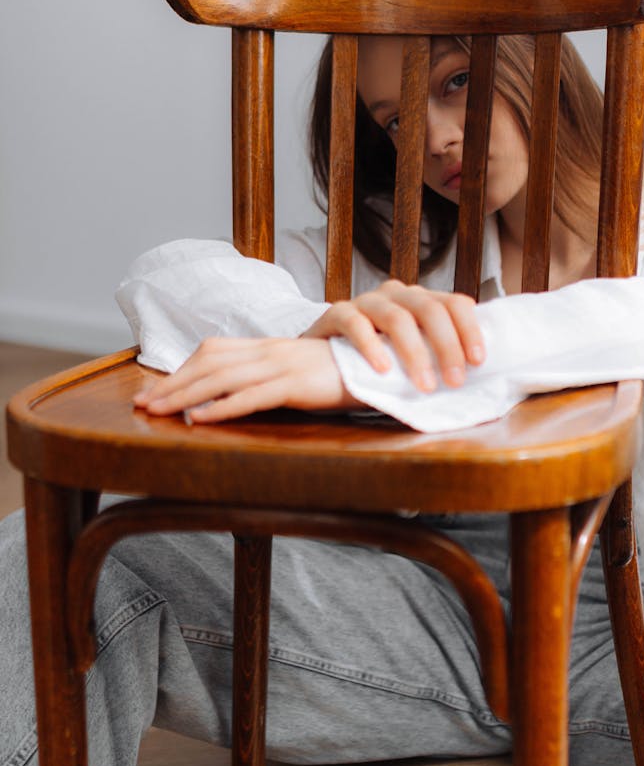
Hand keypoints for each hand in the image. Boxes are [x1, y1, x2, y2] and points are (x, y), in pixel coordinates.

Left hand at [133, 337, 361, 422]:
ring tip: (158, 412)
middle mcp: (268, 351)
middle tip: (142, 405)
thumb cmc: (336, 374)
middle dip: (171, 385)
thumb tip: (226, 397)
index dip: (179, 371)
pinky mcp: (295, 384)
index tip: (153, 392)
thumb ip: (263, 377)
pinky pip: (252, 395)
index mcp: (266, 347)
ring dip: (185, 396)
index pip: (211, 352)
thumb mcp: (294, 371)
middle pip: (208, 364)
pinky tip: (200, 418)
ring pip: (221, 378)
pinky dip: (222, 407)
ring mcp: (281, 365)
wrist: (378, 367)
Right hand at [301, 280, 484, 391]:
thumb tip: (478, 379)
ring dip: (415, 353)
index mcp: (421, 300)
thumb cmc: (376, 362)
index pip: (455, 303)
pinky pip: (355, 324)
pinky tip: (382, 369)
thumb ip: (437, 356)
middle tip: (454, 381)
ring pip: (397, 318)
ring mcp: (366, 301)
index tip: (478, 362)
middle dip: (447, 346)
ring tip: (424, 386)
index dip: (469, 330)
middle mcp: (396, 294)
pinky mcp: (336, 313)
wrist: (318, 359)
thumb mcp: (411, 356)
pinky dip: (372, 347)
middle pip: (430, 310)